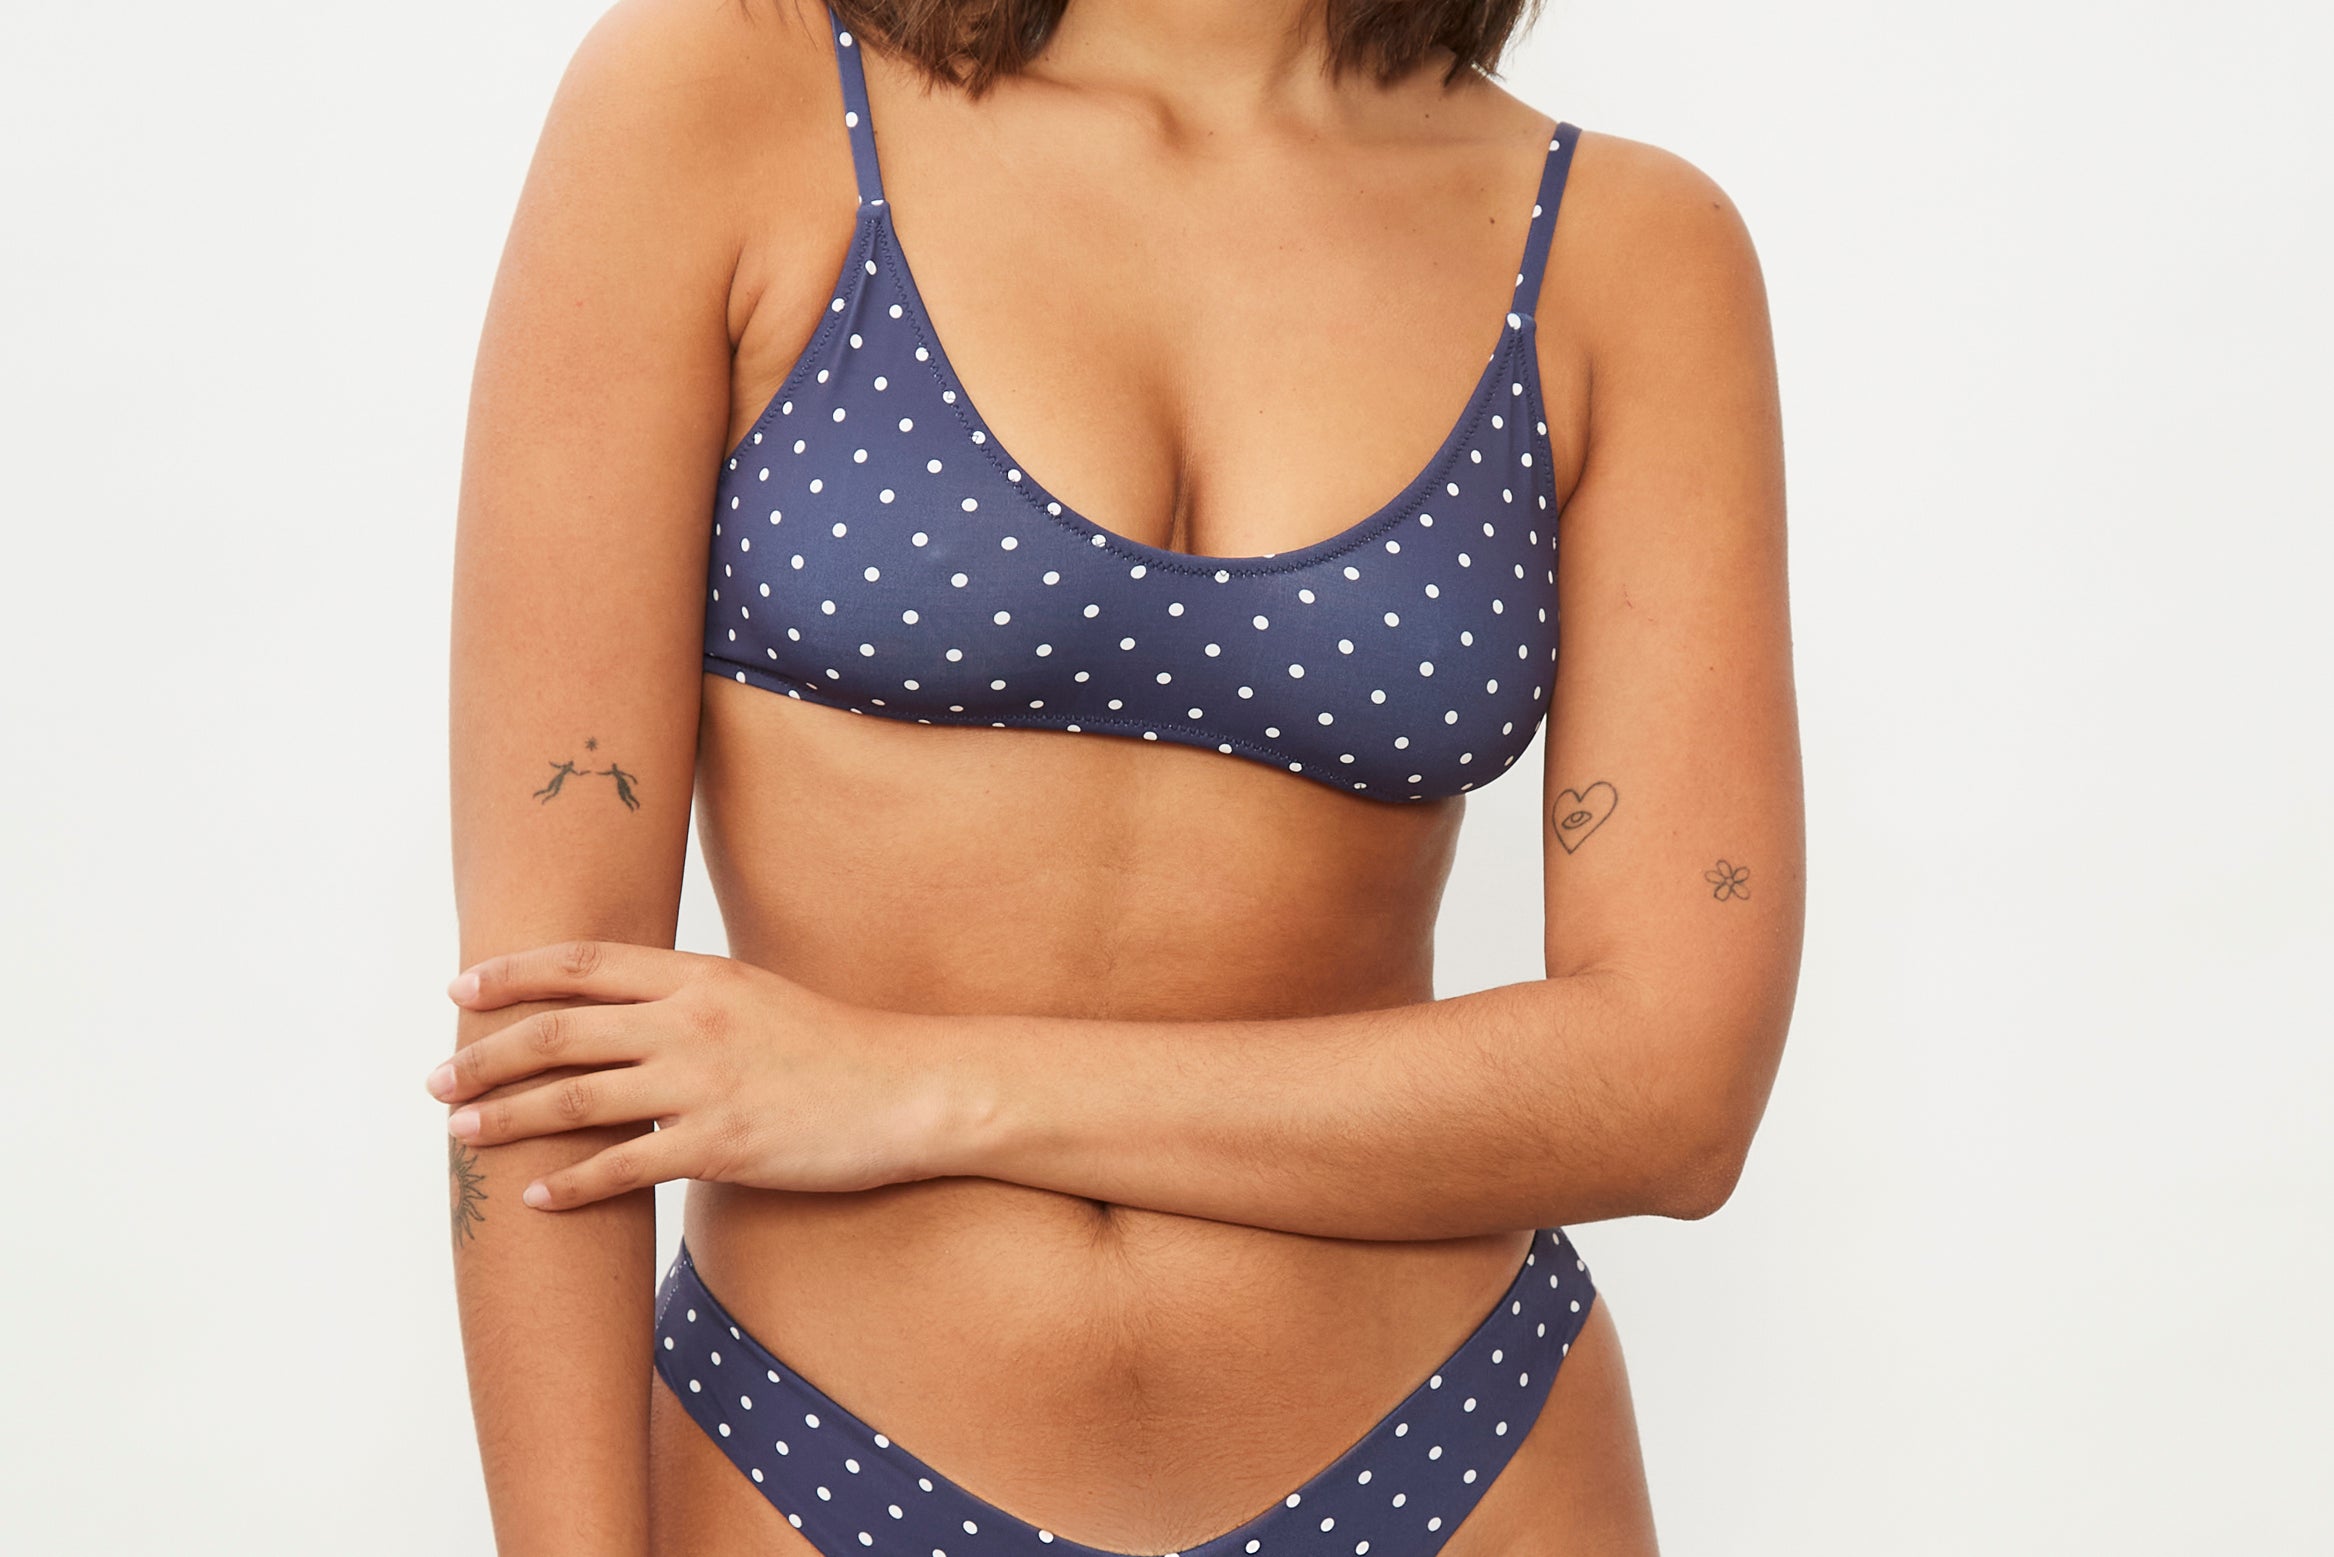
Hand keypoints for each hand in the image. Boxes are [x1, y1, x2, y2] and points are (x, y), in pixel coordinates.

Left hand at [424, 942, 962, 1209]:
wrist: (906, 1089)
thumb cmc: (832, 1047)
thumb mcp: (753, 997)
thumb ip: (685, 1000)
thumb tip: (617, 1015)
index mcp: (696, 976)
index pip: (580, 964)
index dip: (511, 975)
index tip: (461, 988)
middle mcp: (689, 1022)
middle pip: (558, 1032)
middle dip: (485, 1056)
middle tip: (438, 1080)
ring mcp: (702, 1085)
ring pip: (573, 1100)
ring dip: (506, 1118)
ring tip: (462, 1134)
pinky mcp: (720, 1146)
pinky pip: (623, 1168)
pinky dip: (570, 1185)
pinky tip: (537, 1197)